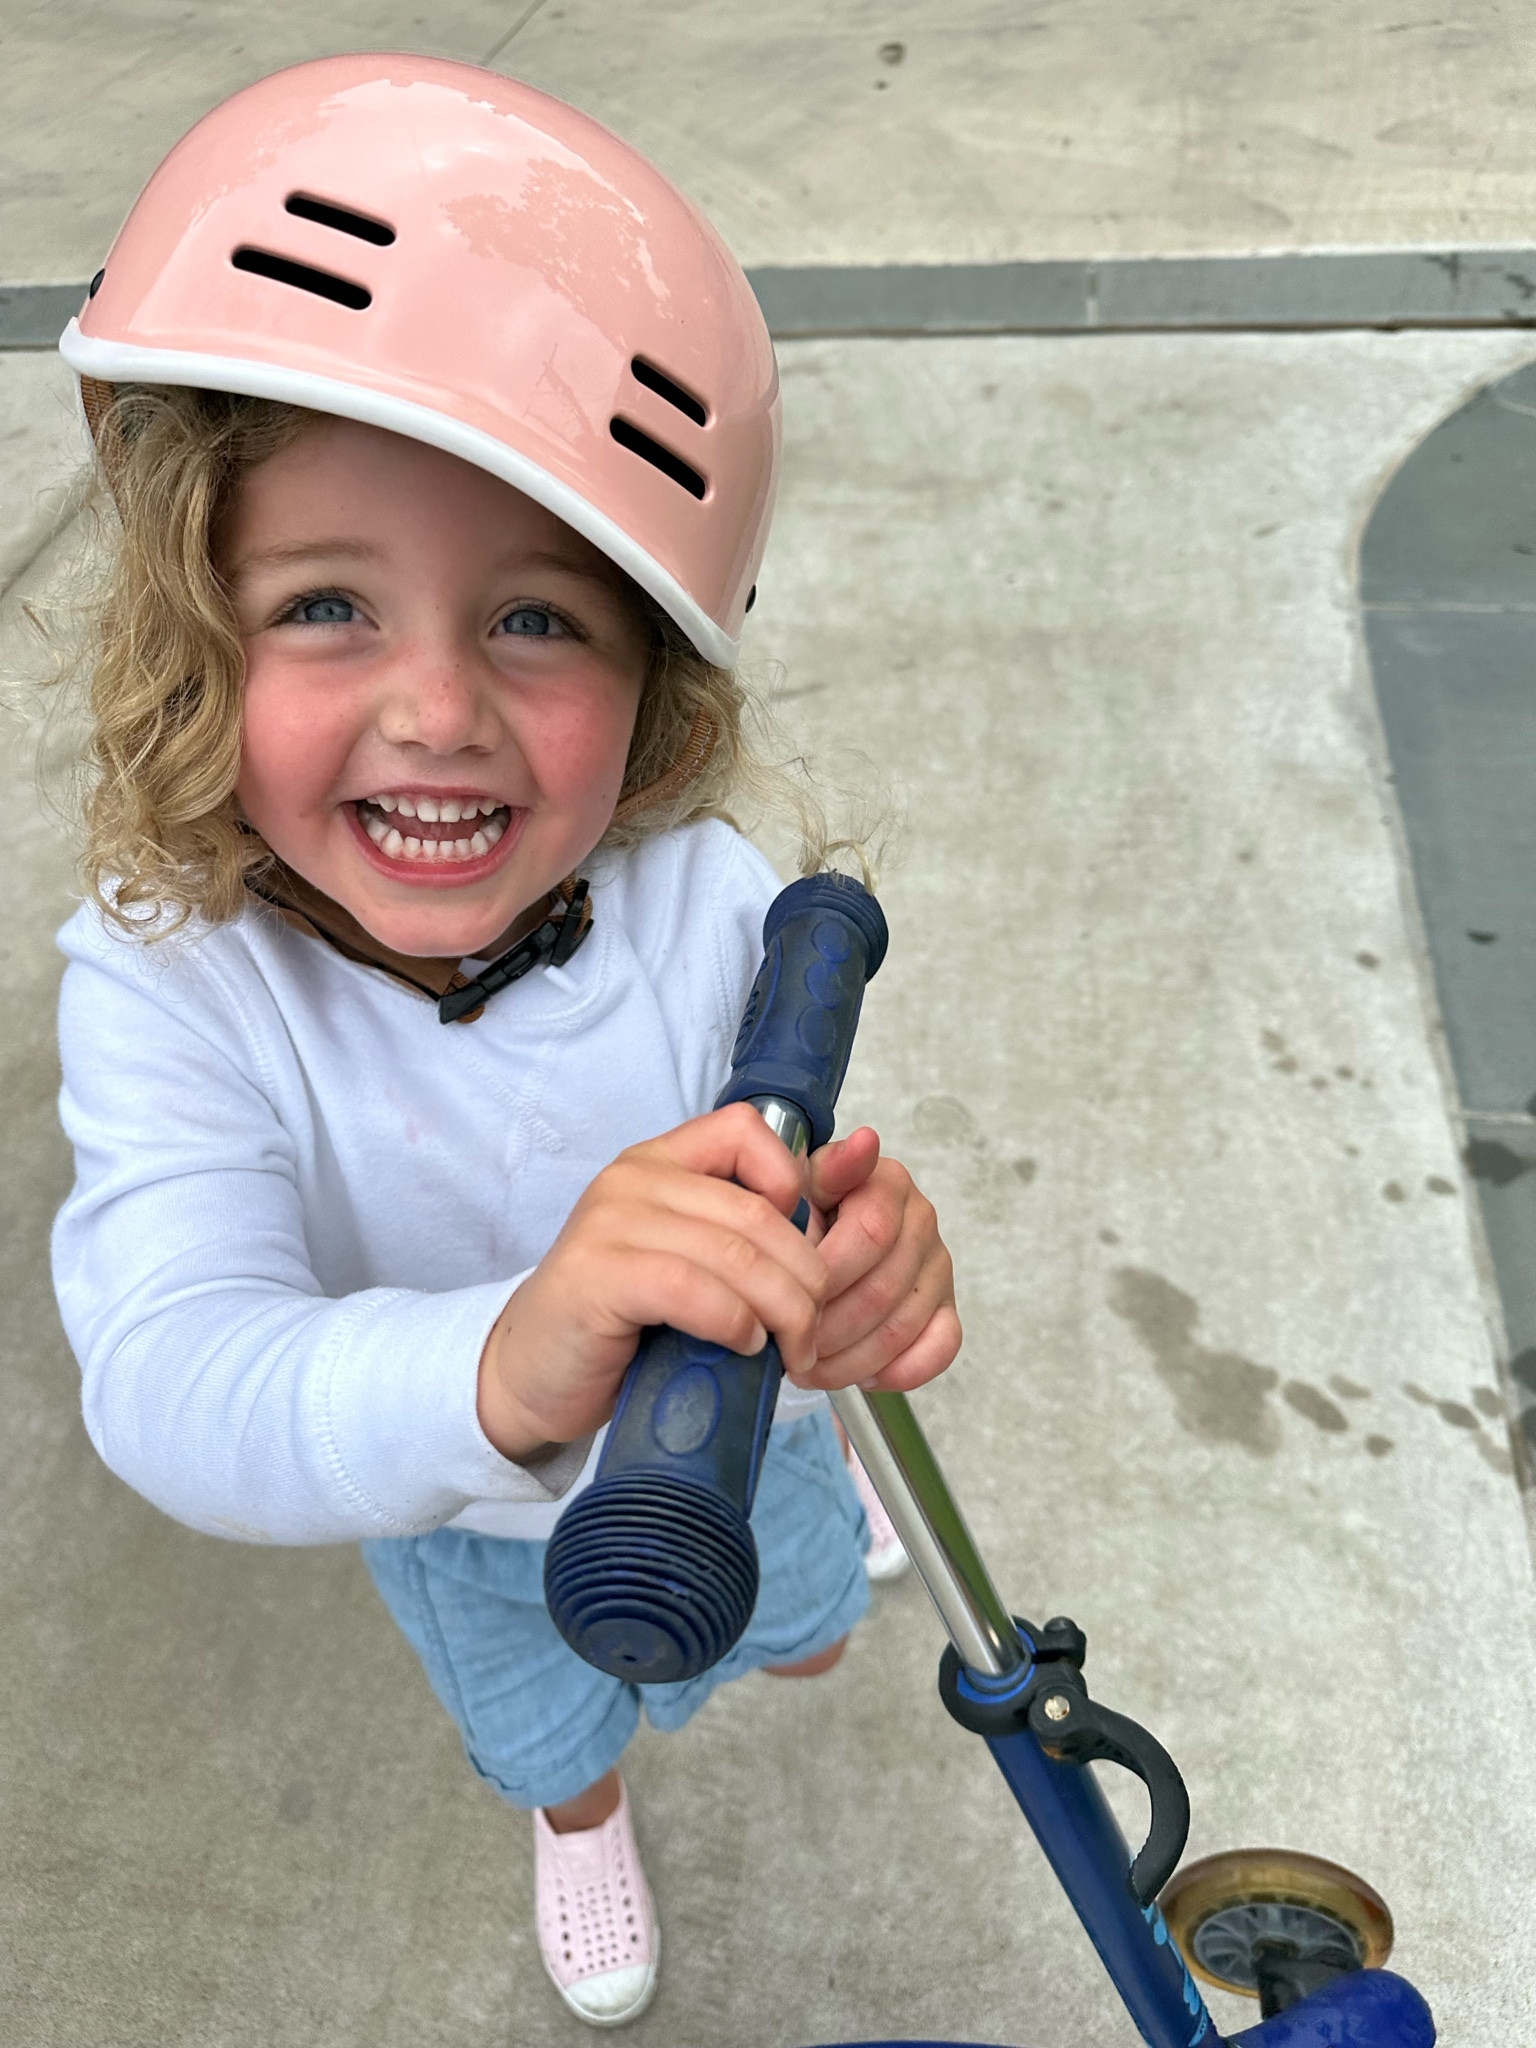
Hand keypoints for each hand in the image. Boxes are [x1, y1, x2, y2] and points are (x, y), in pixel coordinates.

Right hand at [476, 1103, 826, 1460]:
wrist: (534, 1374)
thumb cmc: (621, 1323)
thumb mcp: (685, 1260)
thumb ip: (737, 1237)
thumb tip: (827, 1239)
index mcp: (660, 1161)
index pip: (747, 1131)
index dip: (795, 1186)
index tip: (804, 1252)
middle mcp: (633, 1179)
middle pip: (758, 1212)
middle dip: (807, 1278)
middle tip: (814, 1329)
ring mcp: (610, 1223)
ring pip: (737, 1255)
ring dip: (783, 1312)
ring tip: (790, 1349)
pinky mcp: (598, 1276)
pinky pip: (693, 1289)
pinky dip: (734, 1323)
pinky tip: (742, 1345)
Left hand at [796, 1127, 960, 1393]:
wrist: (816, 1234)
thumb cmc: (802, 1211)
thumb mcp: (797, 1183)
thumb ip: (826, 1168)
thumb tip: (865, 1142)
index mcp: (887, 1183)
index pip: (871, 1233)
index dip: (826, 1274)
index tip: (786, 1295)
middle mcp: (921, 1221)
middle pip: (882, 1289)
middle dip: (828, 1326)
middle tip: (787, 1344)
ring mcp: (938, 1267)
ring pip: (902, 1326)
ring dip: (849, 1358)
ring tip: (806, 1365)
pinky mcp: (946, 1308)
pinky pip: (940, 1349)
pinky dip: (899, 1370)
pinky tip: (860, 1373)